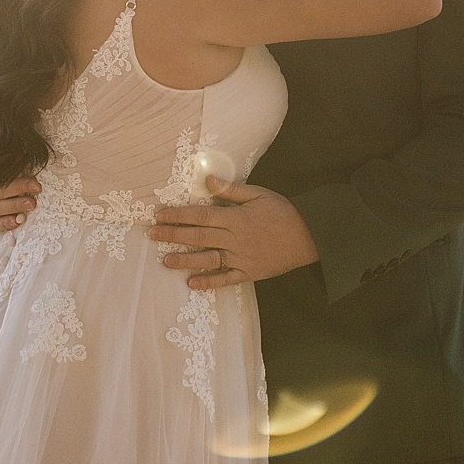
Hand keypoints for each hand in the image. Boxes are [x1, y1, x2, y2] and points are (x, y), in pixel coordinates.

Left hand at [149, 178, 320, 290]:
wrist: (310, 236)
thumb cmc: (284, 212)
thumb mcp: (259, 194)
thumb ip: (231, 190)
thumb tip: (206, 180)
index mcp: (236, 218)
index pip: (200, 215)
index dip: (178, 215)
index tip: (160, 215)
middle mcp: (235, 239)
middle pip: (198, 236)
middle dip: (173, 235)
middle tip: (152, 235)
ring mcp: (241, 258)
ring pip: (208, 259)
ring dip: (185, 260)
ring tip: (165, 261)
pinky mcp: (249, 273)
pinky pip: (226, 279)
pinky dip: (209, 282)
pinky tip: (192, 283)